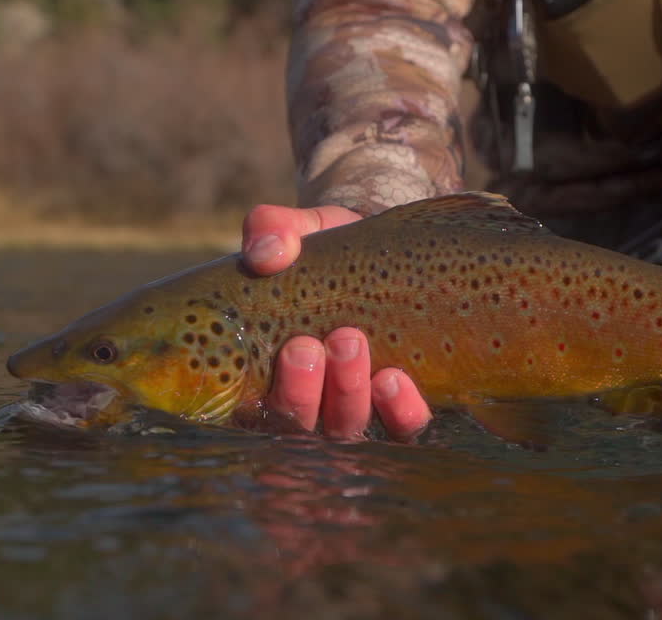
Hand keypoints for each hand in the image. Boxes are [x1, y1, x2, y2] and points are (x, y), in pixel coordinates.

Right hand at [242, 204, 432, 440]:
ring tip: (352, 342)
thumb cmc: (328, 254)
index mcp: (266, 376)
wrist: (389, 255)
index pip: (258, 411)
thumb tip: (265, 253)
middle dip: (304, 391)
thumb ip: (272, 230)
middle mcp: (309, 405)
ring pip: (345, 428)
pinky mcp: (403, 410)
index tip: (294, 346)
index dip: (275, 391)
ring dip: (347, 393)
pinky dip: (398, 412)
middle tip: (316, 344)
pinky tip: (395, 381)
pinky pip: (401, 429)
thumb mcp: (298, 233)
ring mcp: (357, 411)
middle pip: (300, 425)